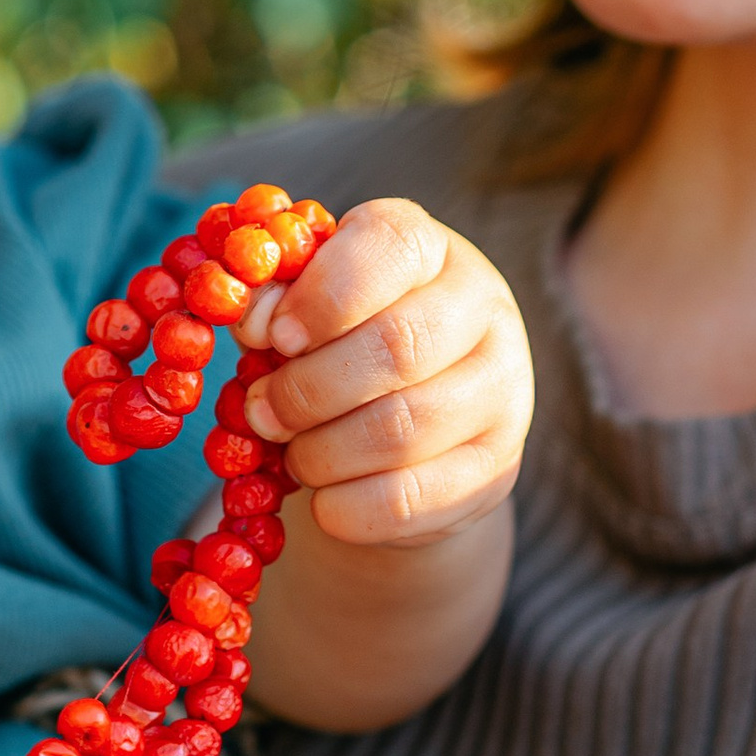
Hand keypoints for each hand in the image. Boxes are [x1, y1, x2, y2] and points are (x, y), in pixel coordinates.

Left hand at [243, 198, 532, 546]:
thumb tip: (253, 319)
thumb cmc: (342, 343)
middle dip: (308, 389)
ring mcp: (502, 391)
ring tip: (292, 454)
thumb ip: (274, 302)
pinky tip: (324, 496)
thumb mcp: (306, 306)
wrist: (410, 426)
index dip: (321, 296)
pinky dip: (345, 507)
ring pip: (401, 430)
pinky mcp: (496, 468)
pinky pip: (408, 500)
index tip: (272, 337)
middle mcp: (484, 308)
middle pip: (397, 346)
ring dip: (321, 452)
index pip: (390, 248)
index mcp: (430, 248)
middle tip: (259, 411)